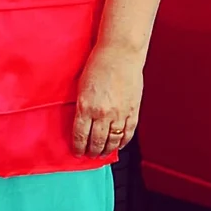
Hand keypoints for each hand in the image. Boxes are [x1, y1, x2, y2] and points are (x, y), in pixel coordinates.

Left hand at [72, 41, 143, 157]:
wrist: (120, 55)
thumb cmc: (98, 65)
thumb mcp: (81, 87)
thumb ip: (81, 106)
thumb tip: (80, 122)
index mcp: (85, 106)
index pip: (80, 135)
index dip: (78, 147)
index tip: (77, 153)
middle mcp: (102, 113)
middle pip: (96, 141)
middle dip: (92, 151)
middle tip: (89, 156)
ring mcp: (119, 113)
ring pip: (112, 140)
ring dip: (107, 149)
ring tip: (102, 154)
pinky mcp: (133, 111)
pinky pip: (128, 132)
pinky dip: (123, 141)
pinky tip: (119, 145)